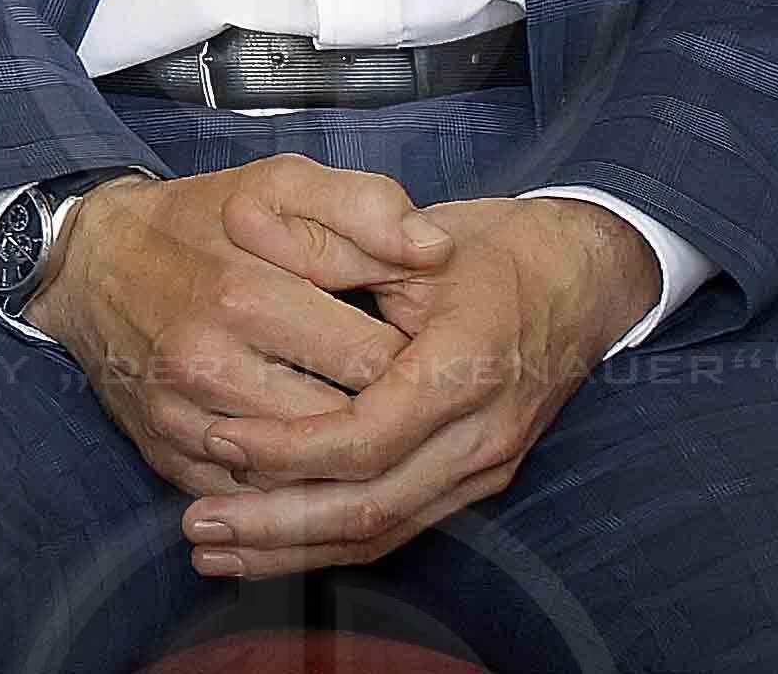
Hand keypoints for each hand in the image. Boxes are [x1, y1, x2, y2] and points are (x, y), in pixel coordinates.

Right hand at [28, 155, 428, 498]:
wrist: (91, 262)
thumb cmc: (200, 221)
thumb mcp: (279, 184)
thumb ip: (363, 206)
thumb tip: (435, 250)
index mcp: (246, 294)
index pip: (377, 362)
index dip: (419, 361)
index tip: (428, 349)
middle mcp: (209, 364)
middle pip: (346, 426)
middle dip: (390, 416)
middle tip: (411, 397)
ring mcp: (184, 418)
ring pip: (306, 476)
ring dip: (348, 461)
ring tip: (374, 428)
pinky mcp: (168, 455)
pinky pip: (257, 500)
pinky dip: (296, 488)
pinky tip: (318, 458)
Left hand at [179, 193, 654, 579]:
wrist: (580, 281)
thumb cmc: (491, 250)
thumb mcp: (416, 230)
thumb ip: (334, 241)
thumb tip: (242, 227)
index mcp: (465, 368)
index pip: (369, 436)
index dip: (290, 447)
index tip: (220, 438)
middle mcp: (482, 434)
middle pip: (370, 506)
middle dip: (277, 524)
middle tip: (197, 526)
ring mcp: (484, 467)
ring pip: (383, 532)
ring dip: (294, 549)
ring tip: (215, 551)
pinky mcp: (475, 483)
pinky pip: (398, 528)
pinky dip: (331, 542)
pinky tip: (272, 549)